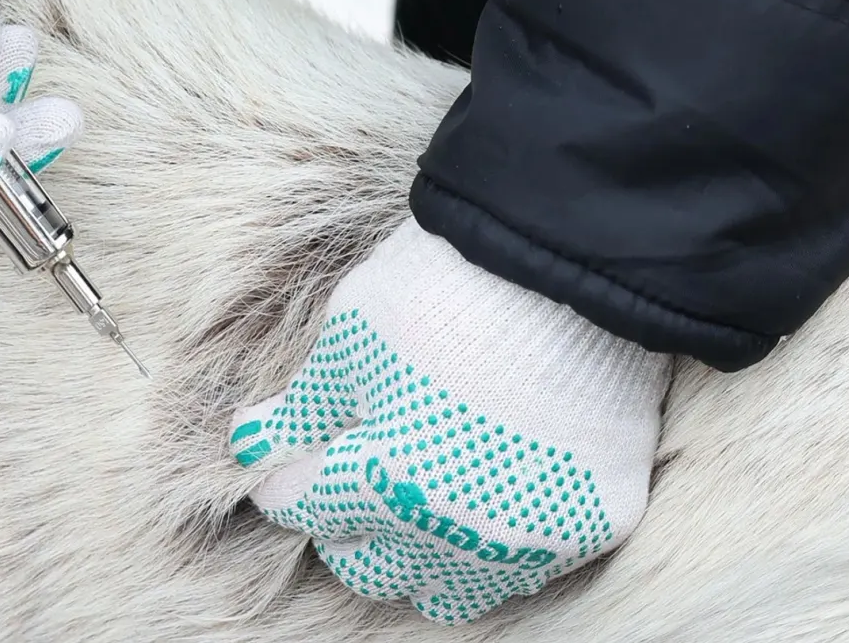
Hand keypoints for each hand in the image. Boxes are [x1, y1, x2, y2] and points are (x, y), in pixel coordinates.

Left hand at [228, 218, 668, 623]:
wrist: (574, 257)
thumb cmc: (445, 287)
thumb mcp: (349, 338)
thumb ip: (301, 411)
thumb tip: (251, 445)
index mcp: (378, 486)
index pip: (300, 509)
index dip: (287, 475)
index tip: (290, 454)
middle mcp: (455, 534)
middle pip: (373, 568)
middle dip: (351, 524)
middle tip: (357, 470)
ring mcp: (532, 537)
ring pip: (456, 590)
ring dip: (427, 551)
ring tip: (424, 490)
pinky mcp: (597, 523)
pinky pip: (536, 562)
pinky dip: (508, 533)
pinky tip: (499, 480)